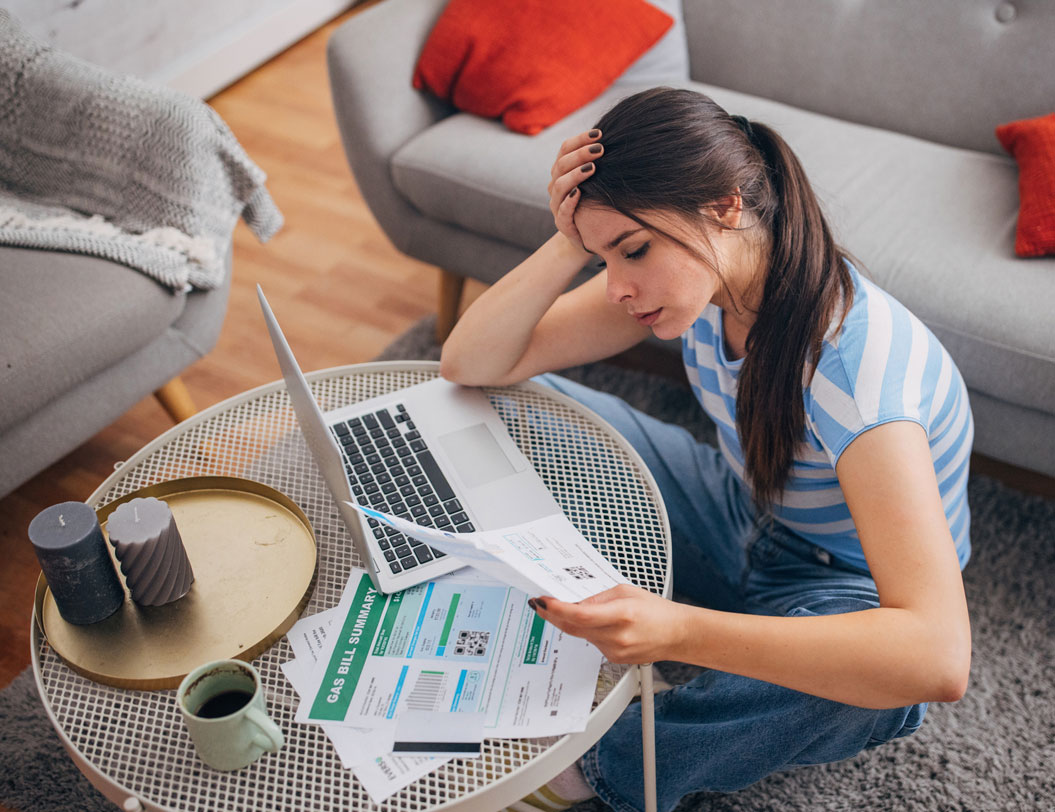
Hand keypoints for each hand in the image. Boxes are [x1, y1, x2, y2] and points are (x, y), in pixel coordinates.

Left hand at [529, 584, 683, 663]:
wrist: (677, 635)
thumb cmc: (657, 611)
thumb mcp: (626, 591)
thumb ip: (598, 597)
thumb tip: (575, 601)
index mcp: (622, 615)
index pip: (580, 615)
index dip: (557, 608)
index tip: (543, 600)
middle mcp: (617, 637)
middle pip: (574, 628)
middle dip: (553, 614)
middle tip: (540, 603)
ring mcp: (614, 651)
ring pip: (581, 635)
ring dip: (570, 622)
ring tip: (564, 608)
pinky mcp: (613, 659)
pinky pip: (591, 642)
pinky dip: (585, 631)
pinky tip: (591, 623)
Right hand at [546, 129, 602, 250]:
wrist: (586, 236)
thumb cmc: (594, 203)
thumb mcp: (596, 181)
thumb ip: (598, 162)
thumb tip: (617, 138)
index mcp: (561, 171)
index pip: (565, 149)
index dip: (580, 139)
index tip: (600, 134)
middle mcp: (555, 185)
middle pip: (561, 164)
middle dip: (580, 154)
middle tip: (600, 149)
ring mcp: (557, 205)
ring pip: (559, 185)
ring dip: (575, 175)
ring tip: (592, 168)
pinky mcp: (562, 224)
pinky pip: (562, 211)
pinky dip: (569, 201)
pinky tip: (579, 193)